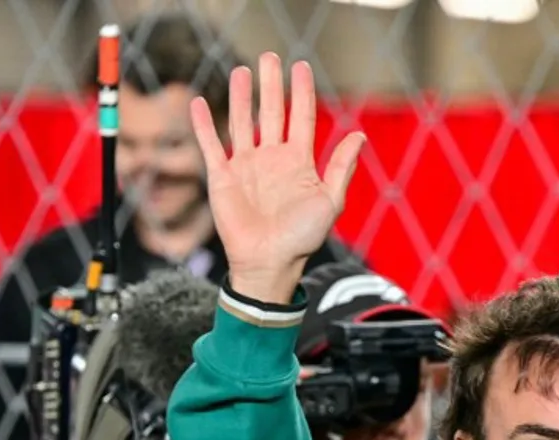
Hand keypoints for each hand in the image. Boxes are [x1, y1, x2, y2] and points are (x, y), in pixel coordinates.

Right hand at [190, 53, 365, 303]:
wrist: (270, 262)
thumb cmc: (302, 237)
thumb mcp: (330, 201)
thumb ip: (341, 167)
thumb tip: (359, 136)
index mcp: (299, 162)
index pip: (301, 118)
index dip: (302, 93)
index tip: (301, 67)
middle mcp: (272, 159)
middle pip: (271, 112)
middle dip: (270, 85)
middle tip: (268, 57)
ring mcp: (246, 166)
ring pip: (241, 122)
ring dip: (240, 97)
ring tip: (240, 71)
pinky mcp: (222, 177)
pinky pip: (211, 146)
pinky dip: (203, 125)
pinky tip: (198, 103)